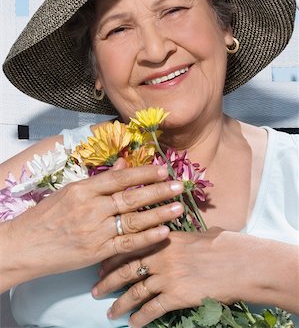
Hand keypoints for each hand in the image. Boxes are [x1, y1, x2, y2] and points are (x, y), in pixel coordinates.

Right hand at [1, 159, 183, 290]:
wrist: (25, 245)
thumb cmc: (47, 216)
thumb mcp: (70, 191)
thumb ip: (99, 180)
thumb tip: (123, 163)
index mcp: (83, 190)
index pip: (119, 178)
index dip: (143, 173)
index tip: (164, 168)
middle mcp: (91, 209)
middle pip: (131, 197)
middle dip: (158, 190)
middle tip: (180, 185)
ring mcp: (95, 231)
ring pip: (133, 220)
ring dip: (158, 213)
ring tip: (178, 207)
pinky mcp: (97, 252)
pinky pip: (126, 244)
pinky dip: (146, 238)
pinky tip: (164, 232)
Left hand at [94, 228, 260, 327]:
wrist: (240, 263)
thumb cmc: (224, 246)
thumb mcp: (200, 234)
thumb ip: (184, 236)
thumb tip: (183, 235)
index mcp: (164, 237)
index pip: (130, 246)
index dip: (113, 257)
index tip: (102, 265)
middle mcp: (161, 256)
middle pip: (126, 269)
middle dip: (107, 281)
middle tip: (95, 290)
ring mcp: (167, 276)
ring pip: (135, 291)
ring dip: (120, 304)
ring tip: (110, 312)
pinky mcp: (176, 295)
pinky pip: (152, 309)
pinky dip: (140, 318)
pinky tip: (133, 324)